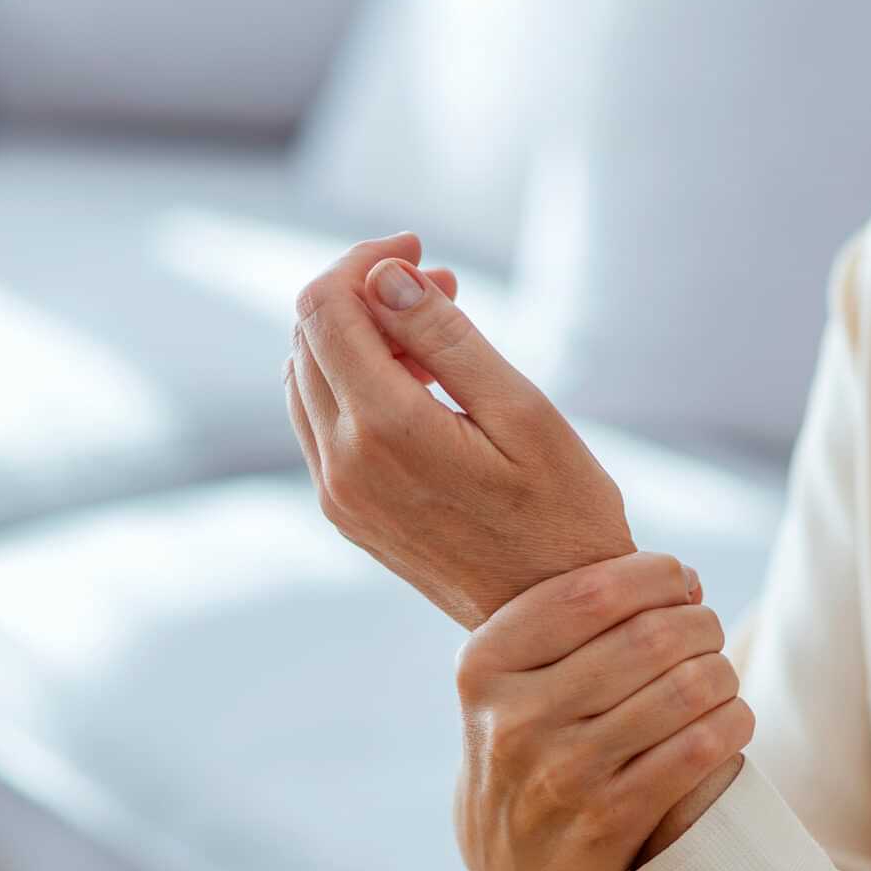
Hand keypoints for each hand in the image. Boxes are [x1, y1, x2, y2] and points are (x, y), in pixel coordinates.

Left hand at [284, 233, 636, 629]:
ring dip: (357, 337)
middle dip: (364, 293)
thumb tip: (384, 277)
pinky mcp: (348, 514)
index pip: (325, 306)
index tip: (422, 250)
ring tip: (435, 338)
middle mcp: (344, 464)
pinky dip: (354, 385)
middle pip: (308, 336)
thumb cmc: (564, 515)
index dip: (364, 261)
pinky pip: (320, 425)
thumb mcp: (524, 413)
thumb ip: (447, 338)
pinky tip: (416, 388)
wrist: (556, 620)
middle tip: (442, 286)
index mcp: (387, 430)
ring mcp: (338, 495)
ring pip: (307, 378)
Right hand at [453, 550, 753, 870]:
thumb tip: (685, 581)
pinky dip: (731, 723)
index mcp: (486, 664)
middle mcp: (513, 717)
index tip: (681, 584)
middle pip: (651, 636)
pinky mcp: (607, 822)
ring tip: (720, 677)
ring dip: (721, 674)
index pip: (593, 590)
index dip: (657, 576)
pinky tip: (731, 719)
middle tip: (707, 635)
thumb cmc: (536, 746)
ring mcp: (560, 774)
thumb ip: (578, 623)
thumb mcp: (517, 681)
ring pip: (685, 689)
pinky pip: (697, 750)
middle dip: (699, 625)